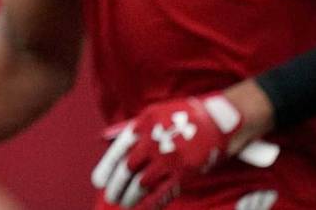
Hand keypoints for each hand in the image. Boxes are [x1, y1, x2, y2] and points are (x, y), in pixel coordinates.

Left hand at [91, 94, 241, 208]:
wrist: (217, 121)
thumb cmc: (182, 116)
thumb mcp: (153, 115)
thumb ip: (131, 129)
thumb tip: (103, 139)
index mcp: (143, 125)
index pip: (118, 150)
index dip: (107, 168)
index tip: (98, 181)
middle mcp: (154, 142)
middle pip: (128, 169)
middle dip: (117, 185)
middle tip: (110, 195)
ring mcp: (169, 159)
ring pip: (142, 184)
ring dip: (130, 196)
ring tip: (123, 202)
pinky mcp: (184, 173)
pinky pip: (163, 193)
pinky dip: (150, 203)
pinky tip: (141, 208)